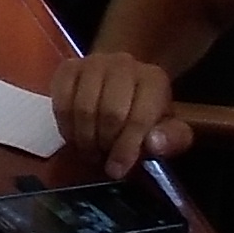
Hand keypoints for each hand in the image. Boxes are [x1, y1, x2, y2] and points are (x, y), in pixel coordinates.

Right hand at [51, 52, 191, 176]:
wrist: (123, 80)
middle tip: (102, 159)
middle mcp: (123, 64)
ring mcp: (92, 62)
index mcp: (153, 79)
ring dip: (84, 137)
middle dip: (104, 143)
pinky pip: (60, 100)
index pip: (139, 118)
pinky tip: (74, 137)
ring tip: (90, 151)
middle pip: (108, 112)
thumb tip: (154, 144)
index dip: (126, 148)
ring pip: (82, 108)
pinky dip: (65, 125)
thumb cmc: (148, 111)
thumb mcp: (171, 128)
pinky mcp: (68, 67)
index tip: (117, 170)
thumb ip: (172, 138)